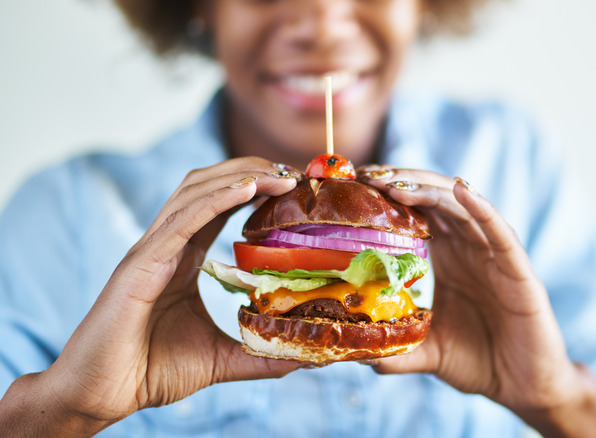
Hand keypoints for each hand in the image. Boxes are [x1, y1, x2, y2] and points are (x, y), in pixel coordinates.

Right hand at [3, 158, 302, 434]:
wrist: (101, 395)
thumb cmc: (151, 372)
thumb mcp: (220, 359)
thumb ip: (257, 354)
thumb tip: (299, 359)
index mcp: (182, 256)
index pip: (221, 205)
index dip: (256, 188)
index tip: (295, 186)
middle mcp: (167, 244)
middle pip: (210, 186)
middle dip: (252, 170)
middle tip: (295, 173)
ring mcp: (152, 250)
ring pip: (195, 192)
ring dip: (240, 176)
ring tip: (281, 174)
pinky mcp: (141, 264)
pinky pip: (181, 220)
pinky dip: (215, 199)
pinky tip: (247, 187)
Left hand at [359, 167, 595, 436]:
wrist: (524, 388)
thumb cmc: (479, 361)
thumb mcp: (427, 352)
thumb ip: (395, 349)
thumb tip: (357, 355)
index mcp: (449, 256)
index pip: (417, 211)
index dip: (389, 195)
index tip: (356, 184)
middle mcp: (471, 247)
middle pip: (435, 199)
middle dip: (402, 183)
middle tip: (368, 177)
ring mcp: (496, 255)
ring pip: (462, 208)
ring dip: (430, 191)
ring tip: (396, 185)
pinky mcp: (519, 270)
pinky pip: (500, 232)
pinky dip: (482, 208)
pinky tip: (462, 189)